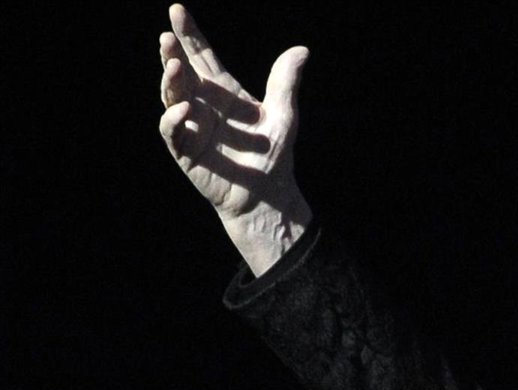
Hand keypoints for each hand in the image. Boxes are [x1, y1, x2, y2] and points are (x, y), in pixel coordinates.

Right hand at [158, 3, 311, 274]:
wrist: (268, 194)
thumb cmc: (273, 155)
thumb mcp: (284, 115)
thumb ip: (285, 82)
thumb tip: (301, 50)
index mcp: (223, 91)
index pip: (202, 56)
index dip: (189, 34)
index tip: (177, 10)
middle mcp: (203, 104)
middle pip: (182, 72)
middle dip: (172, 54)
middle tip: (167, 37)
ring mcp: (192, 126)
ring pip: (172, 97)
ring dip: (171, 81)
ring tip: (174, 66)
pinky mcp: (186, 150)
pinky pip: (173, 131)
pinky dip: (175, 119)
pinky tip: (184, 109)